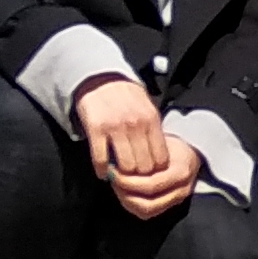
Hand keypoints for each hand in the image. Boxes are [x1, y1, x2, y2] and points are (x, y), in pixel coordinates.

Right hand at [75, 76, 200, 220]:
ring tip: (120, 175)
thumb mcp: (147, 109)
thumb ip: (154, 131)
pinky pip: (101, 159)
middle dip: (140, 176)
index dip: (156, 170)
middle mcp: (136, 125)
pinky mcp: (96, 129)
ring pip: (126, 166)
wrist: (100, 80)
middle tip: (134, 178)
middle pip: (145, 166)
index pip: (161, 158)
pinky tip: (103, 173)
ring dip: (122, 175)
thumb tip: (161, 160)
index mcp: (151, 121)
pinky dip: (102, 171)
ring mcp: (115, 127)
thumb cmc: (127, 97)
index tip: (150, 174)